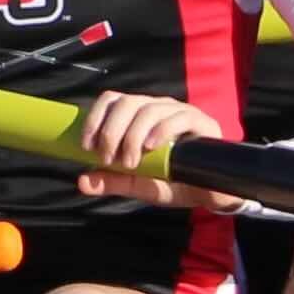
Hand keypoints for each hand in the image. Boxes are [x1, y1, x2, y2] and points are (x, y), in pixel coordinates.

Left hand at [72, 88, 208, 203]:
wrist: (210, 194)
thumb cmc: (173, 182)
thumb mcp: (139, 185)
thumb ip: (113, 181)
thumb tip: (82, 181)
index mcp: (138, 116)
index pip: (112, 100)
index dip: (95, 118)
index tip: (86, 145)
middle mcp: (157, 107)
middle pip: (127, 102)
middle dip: (111, 130)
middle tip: (109, 159)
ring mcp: (179, 112)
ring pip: (149, 109)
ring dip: (133, 136)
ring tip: (131, 163)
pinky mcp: (201, 122)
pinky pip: (179, 117)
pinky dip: (161, 131)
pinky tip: (152, 147)